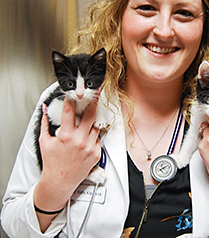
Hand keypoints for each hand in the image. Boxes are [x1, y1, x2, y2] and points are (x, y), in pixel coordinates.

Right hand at [34, 94, 100, 211]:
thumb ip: (45, 123)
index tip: (74, 92)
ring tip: (90, 116)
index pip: (70, 111)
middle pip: (91, 114)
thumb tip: (44, 109)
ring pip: (96, 126)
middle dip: (94, 102)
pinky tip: (87, 136)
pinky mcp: (97, 153)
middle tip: (96, 94)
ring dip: (93, 120)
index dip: (72, 99)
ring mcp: (90, 147)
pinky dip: (93, 135)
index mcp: (66, 136)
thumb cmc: (52, 162)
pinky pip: (98, 138)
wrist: (60, 181)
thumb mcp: (45, 141)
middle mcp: (80, 140)